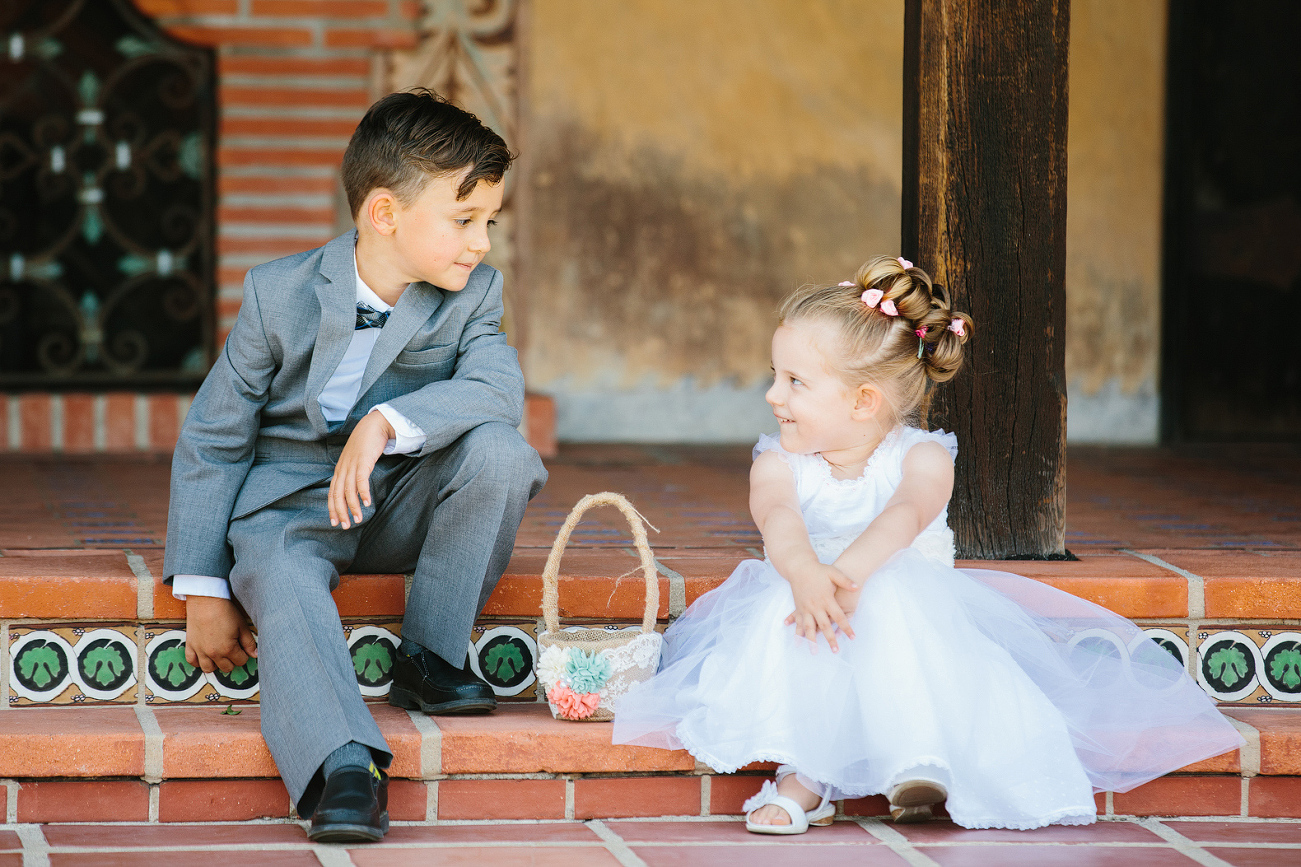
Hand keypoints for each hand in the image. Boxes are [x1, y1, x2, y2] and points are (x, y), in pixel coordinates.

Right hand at [185, 595, 257, 673]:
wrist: (206, 601)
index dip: (244, 655)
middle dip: (232, 660)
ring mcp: (200, 650)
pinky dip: (197, 662)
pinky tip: (204, 656)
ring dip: (216, 664)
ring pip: (209, 669)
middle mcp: (213, 653)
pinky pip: (191, 661)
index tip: (242, 648)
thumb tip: (255, 655)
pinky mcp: (190, 645)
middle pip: (226, 667)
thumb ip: (249, 643)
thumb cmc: (225, 611)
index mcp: (228, 649)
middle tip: (233, 649)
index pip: (241, 661)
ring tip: (220, 655)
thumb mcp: (242, 626)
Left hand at [329, 409, 394, 528]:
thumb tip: (355, 490)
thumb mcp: (355, 461)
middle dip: (340, 512)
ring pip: (348, 491)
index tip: (335, 522)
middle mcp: (343, 469)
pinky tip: (368, 503)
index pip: (332, 493)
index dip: (332, 508)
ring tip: (358, 519)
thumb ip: (353, 474)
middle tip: (345, 526)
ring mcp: (352, 465)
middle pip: (337, 495)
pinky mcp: (363, 461)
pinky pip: (361, 480)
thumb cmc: (365, 444)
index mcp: (339, 470)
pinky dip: (363, 493)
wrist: (373, 425)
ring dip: (353, 507)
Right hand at [784, 562, 856, 651]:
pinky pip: (798, 623)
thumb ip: (845, 581)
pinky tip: (797, 642)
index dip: (846, 627)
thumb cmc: (818, 570)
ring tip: (814, 652)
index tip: (852, 637)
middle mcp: (815, 606)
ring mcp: (805, 608)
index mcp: (826, 599)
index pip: (839, 617)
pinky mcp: (798, 608)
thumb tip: (857, 587)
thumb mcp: (833, 573)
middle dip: (830, 639)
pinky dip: (797, 632)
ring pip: (809, 627)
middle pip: (824, 626)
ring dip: (812, 640)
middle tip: (835, 651)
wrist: (799, 567)